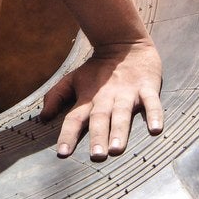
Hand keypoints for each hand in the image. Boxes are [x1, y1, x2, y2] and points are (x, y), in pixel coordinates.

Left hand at [41, 38, 163, 159]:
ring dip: (120, 131)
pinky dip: (154, 115)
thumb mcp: (73, 79)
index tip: (62, 154)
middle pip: (100, 119)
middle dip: (98, 137)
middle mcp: (106, 98)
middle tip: (97, 156)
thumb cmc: (98, 69)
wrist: (124, 42)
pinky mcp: (147, 87)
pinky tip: (156, 129)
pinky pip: (152, 103)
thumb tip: (42, 118)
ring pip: (123, 114)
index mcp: (88, 98)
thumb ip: (56, 96)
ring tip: (118, 149)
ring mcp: (128, 93)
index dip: (68, 135)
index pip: (74, 118)